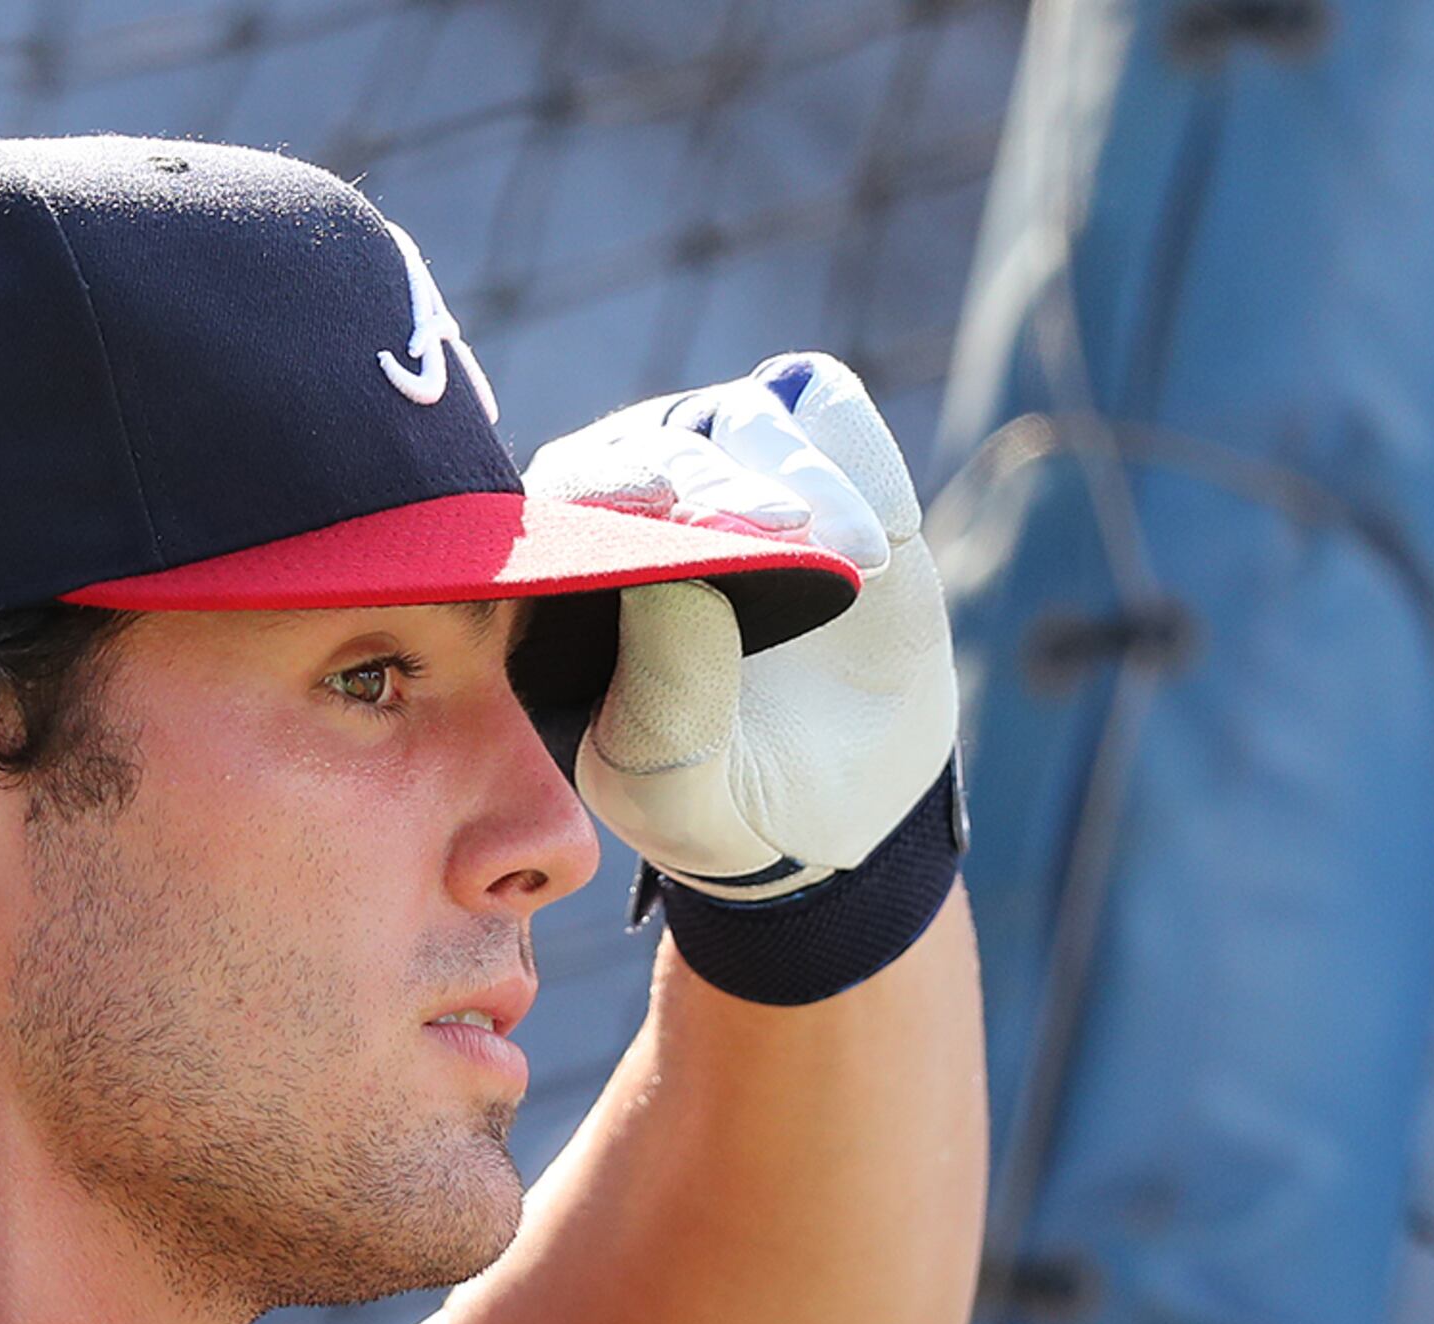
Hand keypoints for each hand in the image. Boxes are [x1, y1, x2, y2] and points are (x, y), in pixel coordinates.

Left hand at [522, 353, 956, 898]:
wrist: (825, 807)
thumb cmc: (715, 802)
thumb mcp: (675, 793)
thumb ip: (663, 703)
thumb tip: (678, 573)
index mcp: (559, 583)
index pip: (560, 504)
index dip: (613, 496)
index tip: (681, 525)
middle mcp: (629, 504)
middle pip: (652, 444)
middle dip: (718, 483)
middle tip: (786, 533)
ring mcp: (723, 470)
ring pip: (743, 418)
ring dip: (798, 473)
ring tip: (856, 563)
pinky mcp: (817, 460)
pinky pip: (825, 405)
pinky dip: (850, 451)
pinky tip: (875, 546)